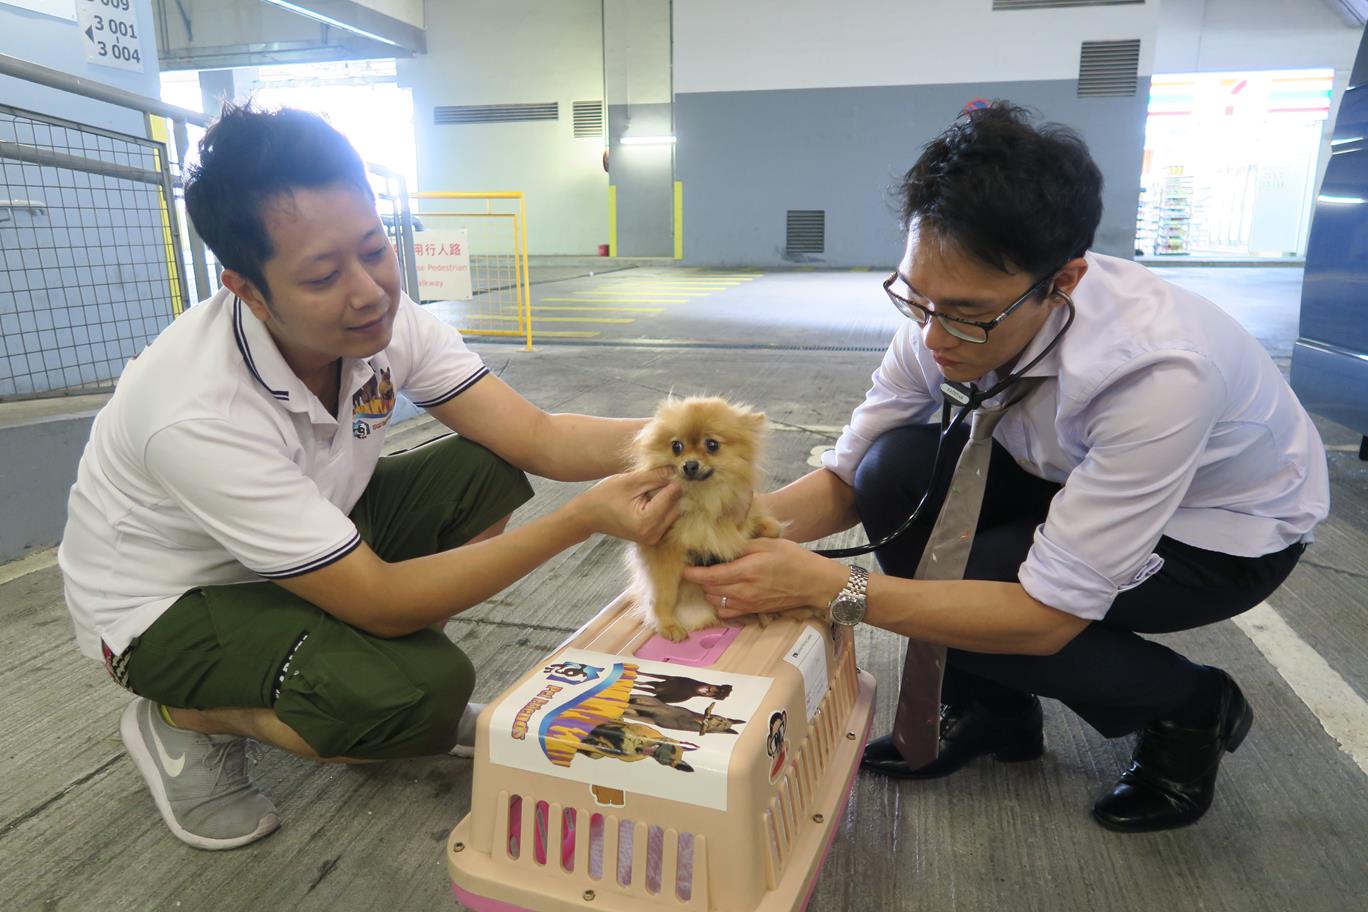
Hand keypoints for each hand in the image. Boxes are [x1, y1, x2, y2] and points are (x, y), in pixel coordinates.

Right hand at [568, 466, 680, 543]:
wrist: (588, 515)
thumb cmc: (605, 496)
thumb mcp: (631, 481)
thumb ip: (657, 476)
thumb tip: (679, 470)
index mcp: (646, 522)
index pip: (673, 495)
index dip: (671, 480)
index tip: (667, 470)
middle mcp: (653, 534)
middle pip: (677, 505)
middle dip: (670, 490)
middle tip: (656, 480)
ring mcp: (653, 538)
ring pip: (675, 512)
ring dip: (667, 499)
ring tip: (649, 491)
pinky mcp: (653, 537)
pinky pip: (668, 518)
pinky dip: (663, 507)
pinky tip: (650, 500)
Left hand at [681, 538, 848, 617]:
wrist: (813, 582)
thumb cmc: (793, 559)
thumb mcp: (767, 544)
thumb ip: (742, 547)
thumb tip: (721, 546)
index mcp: (747, 571)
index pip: (710, 576)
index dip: (693, 574)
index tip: (685, 568)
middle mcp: (744, 591)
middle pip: (709, 589)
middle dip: (700, 580)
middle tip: (698, 568)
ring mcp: (748, 604)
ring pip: (715, 601)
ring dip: (709, 591)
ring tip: (711, 578)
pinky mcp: (753, 611)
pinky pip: (727, 612)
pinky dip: (719, 604)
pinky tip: (723, 592)